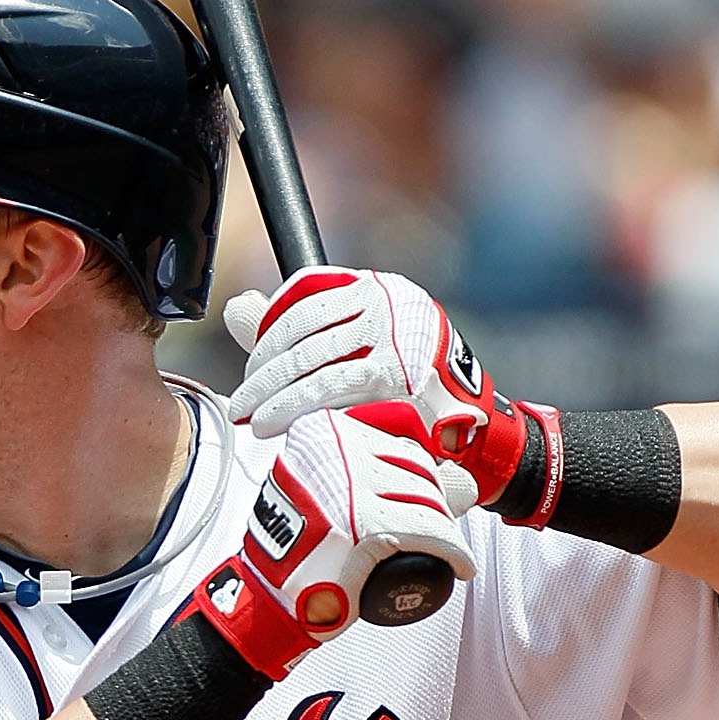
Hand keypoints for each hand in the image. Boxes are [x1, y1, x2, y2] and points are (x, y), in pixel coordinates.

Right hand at [181, 401, 476, 682]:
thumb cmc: (295, 551)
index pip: (397, 442)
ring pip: (430, 498)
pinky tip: (459, 565)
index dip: (419, 476)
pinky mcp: (370, 526)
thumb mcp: (326, 490)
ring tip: (435, 548)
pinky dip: (455, 551)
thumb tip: (451, 472)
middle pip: (419, 466)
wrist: (266, 599)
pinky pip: (434, 532)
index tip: (420, 499)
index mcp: (322, 431)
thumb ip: (370, 471)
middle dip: (436, 501)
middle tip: (430, 530)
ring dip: (443, 526)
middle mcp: (336, 449)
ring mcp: (352, 486)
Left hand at [225, 267, 555, 511]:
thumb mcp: (360, 341)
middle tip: (242, 405)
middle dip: (264, 375)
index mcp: (379, 290)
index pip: (304, 303)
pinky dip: (302, 410)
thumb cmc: (411, 386)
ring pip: (316, 367)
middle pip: (304, 338)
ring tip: (255, 421)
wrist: (480, 430)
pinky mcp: (402, 381)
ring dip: (276, 397)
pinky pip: (336, 394)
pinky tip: (284, 426)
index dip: (268, 337)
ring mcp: (399, 342)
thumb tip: (237, 309)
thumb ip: (295, 326)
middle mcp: (391, 307)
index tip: (250, 367)